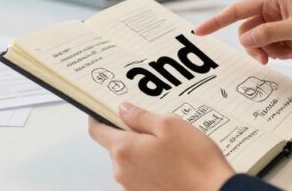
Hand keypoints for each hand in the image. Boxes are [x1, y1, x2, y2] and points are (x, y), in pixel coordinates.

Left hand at [88, 102, 234, 190]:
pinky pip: (141, 175)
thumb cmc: (195, 162)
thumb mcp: (169, 125)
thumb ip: (141, 116)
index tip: (106, 108)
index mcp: (124, 150)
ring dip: (143, 150)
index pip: (97, 130)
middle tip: (155, 125)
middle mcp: (122, 172)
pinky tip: (173, 161)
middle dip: (131, 134)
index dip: (99, 116)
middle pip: (116, 146)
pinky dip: (151, 166)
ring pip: (130, 161)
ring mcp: (132, 187)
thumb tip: (123, 109)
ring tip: (170, 145)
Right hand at [196, 0, 291, 65]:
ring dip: (267, 51)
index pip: (237, 10)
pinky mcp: (287, 34)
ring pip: (257, 40)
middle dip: (254, 46)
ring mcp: (280, 22)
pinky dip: (277, 53)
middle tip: (267, 58)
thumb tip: (246, 39)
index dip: (217, 21)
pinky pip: (269, 46)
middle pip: (247, 30)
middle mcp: (273, 8)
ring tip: (287, 54)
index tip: (199, 32)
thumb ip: (269, 34)